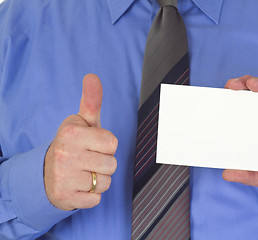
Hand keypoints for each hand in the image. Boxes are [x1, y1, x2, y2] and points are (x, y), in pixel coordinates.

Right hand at [44, 74, 117, 210]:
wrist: (47, 172)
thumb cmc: (73, 144)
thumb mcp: (81, 122)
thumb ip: (91, 101)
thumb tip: (92, 76)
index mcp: (72, 133)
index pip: (113, 143)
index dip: (106, 145)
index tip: (93, 144)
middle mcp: (65, 154)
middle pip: (112, 164)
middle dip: (104, 163)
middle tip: (88, 160)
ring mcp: (63, 177)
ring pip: (105, 182)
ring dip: (98, 180)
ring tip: (83, 172)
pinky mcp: (65, 197)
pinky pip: (96, 199)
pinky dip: (91, 195)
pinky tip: (78, 186)